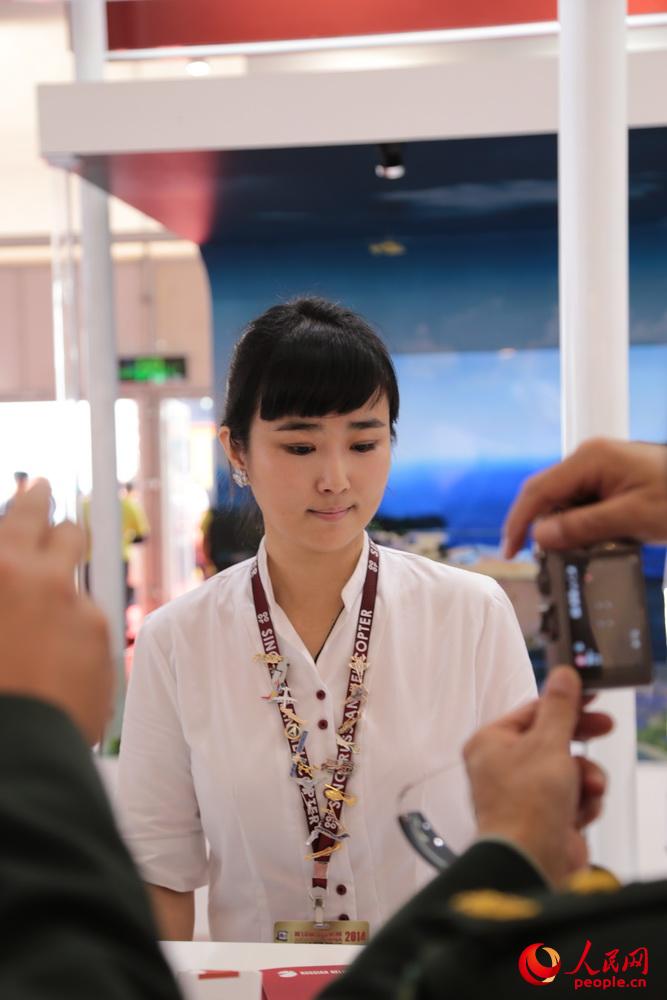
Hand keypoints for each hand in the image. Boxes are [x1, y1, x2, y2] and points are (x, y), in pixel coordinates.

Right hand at [0, 481, 112, 743]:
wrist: (13, 744)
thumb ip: (11, 581)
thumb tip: (17, 572)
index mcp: (3, 566)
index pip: (22, 512)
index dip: (32, 498)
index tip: (40, 488)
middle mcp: (39, 576)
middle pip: (64, 530)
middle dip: (60, 523)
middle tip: (56, 518)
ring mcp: (73, 604)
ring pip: (79, 577)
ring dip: (66, 581)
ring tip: (48, 607)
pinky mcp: (99, 635)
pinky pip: (88, 622)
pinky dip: (75, 633)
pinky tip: (56, 662)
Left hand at [463, 666, 612, 885]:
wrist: (532, 863)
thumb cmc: (527, 805)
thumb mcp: (548, 744)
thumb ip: (559, 708)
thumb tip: (563, 675)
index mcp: (490, 743)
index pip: (531, 711)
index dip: (564, 703)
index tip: (590, 696)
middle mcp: (501, 767)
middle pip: (551, 739)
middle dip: (579, 742)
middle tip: (603, 726)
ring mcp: (523, 794)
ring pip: (567, 769)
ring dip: (584, 777)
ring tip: (587, 788)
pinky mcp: (543, 818)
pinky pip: (572, 797)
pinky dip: (582, 802)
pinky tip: (581, 812)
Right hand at [502, 438, 666, 557]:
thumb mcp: (633, 518)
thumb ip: (583, 527)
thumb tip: (540, 537)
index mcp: (590, 459)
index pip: (538, 491)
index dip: (519, 522)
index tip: (511, 550)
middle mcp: (589, 460)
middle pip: (547, 496)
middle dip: (544, 529)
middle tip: (548, 559)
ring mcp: (598, 469)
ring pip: (564, 504)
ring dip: (568, 530)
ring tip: (587, 551)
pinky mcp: (608, 481)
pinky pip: (582, 505)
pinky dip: (584, 527)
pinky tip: (600, 541)